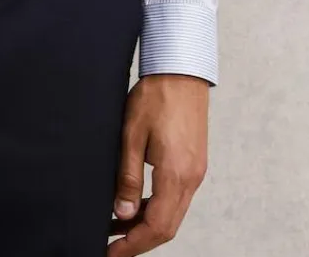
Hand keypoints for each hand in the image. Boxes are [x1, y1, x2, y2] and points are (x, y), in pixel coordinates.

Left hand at [107, 73, 208, 252]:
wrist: (181, 70)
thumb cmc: (156, 96)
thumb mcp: (131, 134)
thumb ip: (128, 176)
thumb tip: (123, 213)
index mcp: (176, 174)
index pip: (157, 226)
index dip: (133, 245)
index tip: (112, 253)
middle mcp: (191, 178)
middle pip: (168, 227)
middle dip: (140, 241)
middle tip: (112, 247)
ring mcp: (196, 172)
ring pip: (173, 214)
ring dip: (148, 225)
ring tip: (117, 227)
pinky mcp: (194, 164)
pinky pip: (177, 198)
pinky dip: (157, 208)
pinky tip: (136, 205)